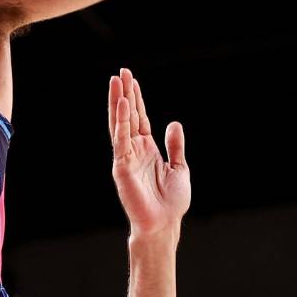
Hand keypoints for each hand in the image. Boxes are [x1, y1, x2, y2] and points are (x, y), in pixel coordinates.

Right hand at [108, 68, 188, 238]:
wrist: (165, 224)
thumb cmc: (171, 202)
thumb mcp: (179, 168)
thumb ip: (175, 146)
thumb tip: (173, 123)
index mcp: (147, 149)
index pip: (139, 118)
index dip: (136, 98)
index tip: (131, 79)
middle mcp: (133, 150)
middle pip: (127, 116)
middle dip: (124, 94)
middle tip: (121, 72)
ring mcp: (125, 157)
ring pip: (120, 124)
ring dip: (118, 102)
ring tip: (117, 81)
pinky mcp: (121, 167)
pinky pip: (120, 141)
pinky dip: (121, 123)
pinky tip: (123, 106)